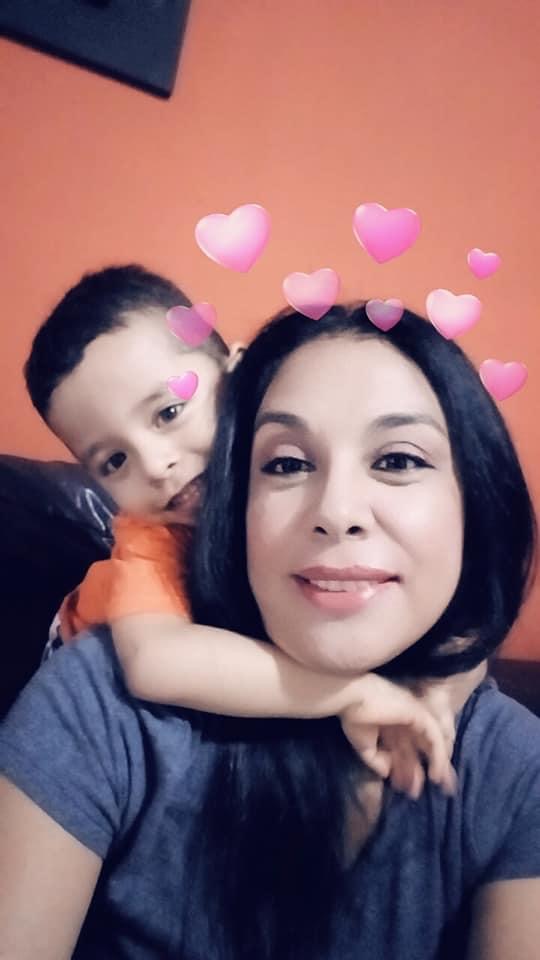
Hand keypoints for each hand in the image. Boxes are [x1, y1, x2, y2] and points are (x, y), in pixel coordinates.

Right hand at [338, 674, 456, 798]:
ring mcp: (415, 717)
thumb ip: (376, 759)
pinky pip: (435, 738)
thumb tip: (386, 773)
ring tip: (439, 784)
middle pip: (421, 748)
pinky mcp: (420, 714)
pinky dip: (438, 756)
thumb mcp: (364, 745)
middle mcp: (406, 723)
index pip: (405, 751)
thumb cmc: (354, 716)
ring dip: (438, 765)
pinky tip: (436, 774)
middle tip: (434, 790)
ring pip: (432, 744)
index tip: (408, 791)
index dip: (407, 771)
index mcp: (392, 727)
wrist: (351, 698)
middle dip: (427, 768)